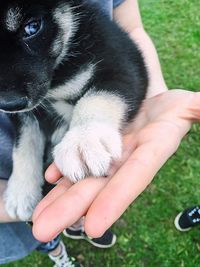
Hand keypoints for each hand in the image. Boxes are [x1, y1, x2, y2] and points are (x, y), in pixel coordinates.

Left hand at [32, 89, 199, 241]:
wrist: (150, 105)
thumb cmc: (172, 107)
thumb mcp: (187, 105)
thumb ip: (197, 109)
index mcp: (152, 150)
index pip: (134, 177)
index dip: (116, 199)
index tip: (92, 226)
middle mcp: (127, 160)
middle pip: (98, 186)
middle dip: (71, 208)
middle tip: (42, 229)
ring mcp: (109, 155)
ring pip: (83, 178)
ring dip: (59, 198)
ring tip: (38, 217)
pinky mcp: (97, 147)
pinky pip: (78, 161)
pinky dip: (62, 171)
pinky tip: (49, 180)